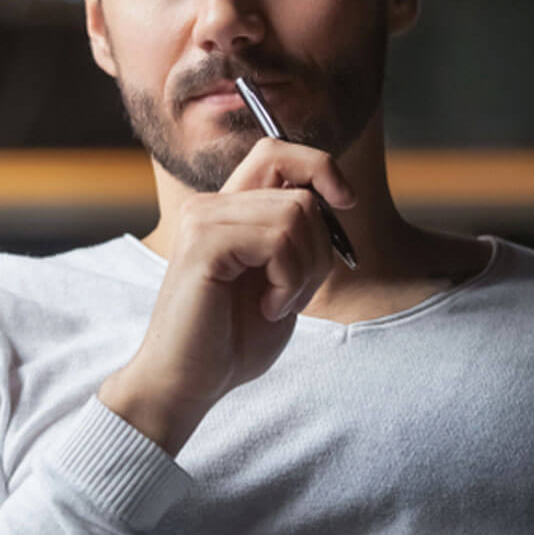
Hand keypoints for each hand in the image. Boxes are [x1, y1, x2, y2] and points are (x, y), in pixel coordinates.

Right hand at [98, 138, 355, 454]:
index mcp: (229, 211)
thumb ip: (297, 238)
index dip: (320, 166)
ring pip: (296, 215)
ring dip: (304, 271)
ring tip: (277, 303)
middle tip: (293, 291)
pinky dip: (289, 281)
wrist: (188, 382)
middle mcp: (212, 205)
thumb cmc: (233, 340)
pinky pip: (278, 240)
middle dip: (320, 247)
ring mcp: (204, 220)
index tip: (345, 203)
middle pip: (300, 190)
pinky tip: (268, 308)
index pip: (277, 151)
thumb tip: (335, 200)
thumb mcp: (281, 280)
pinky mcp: (204, 244)